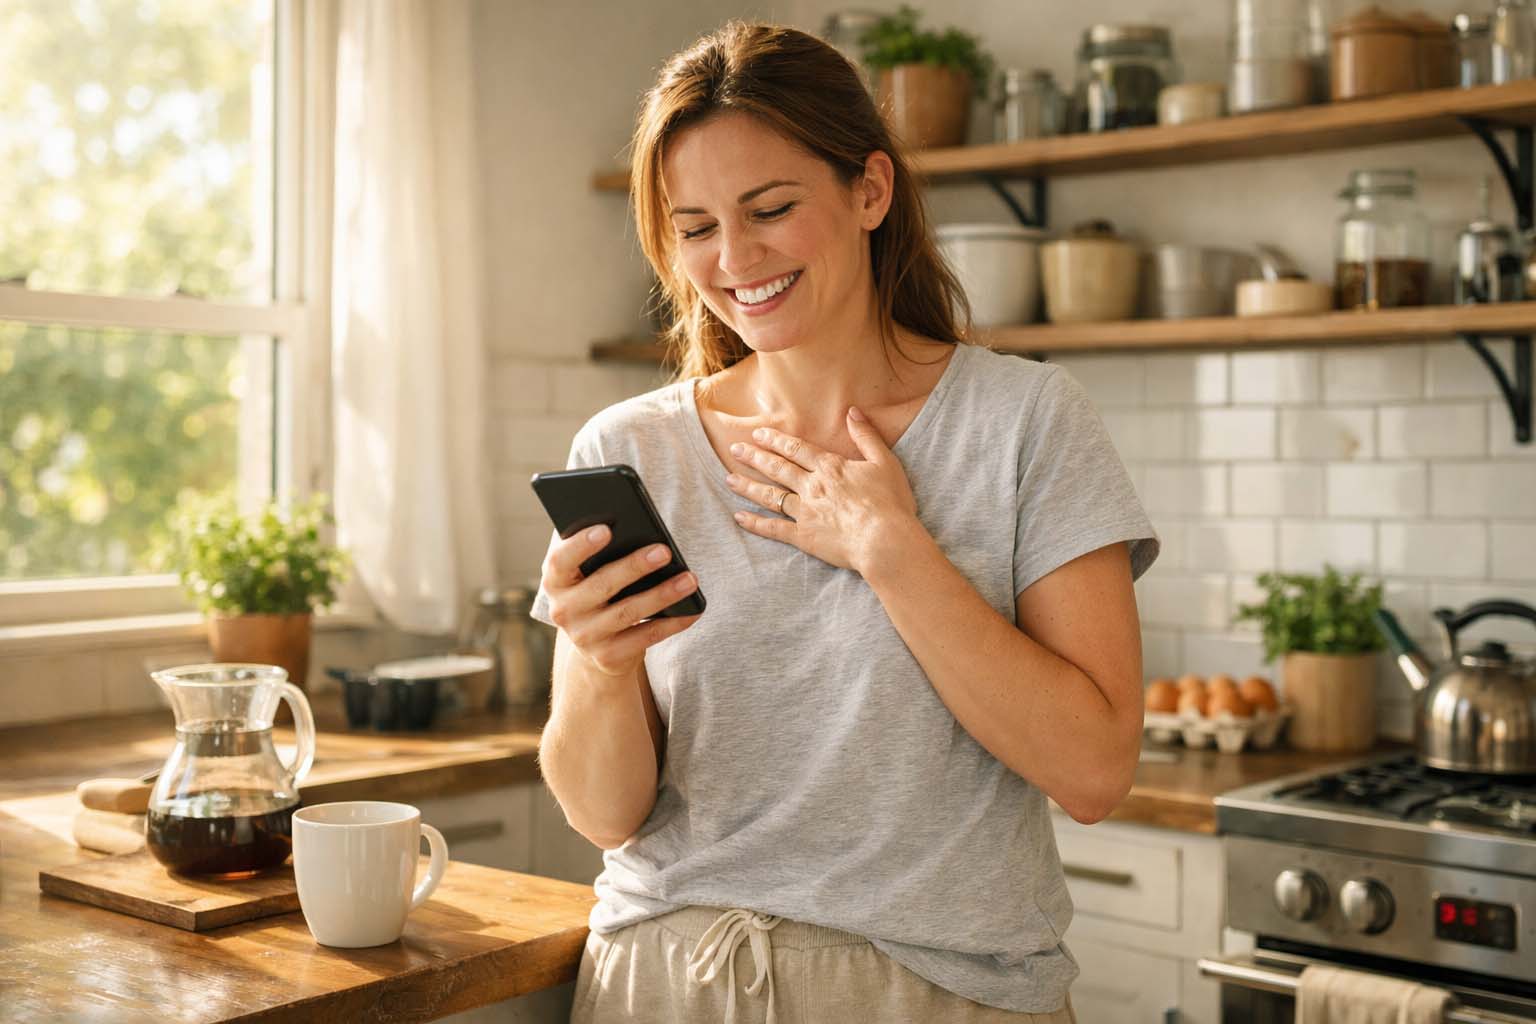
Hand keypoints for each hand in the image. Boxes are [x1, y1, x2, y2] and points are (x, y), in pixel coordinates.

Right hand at [539, 525, 701, 676]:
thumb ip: (598, 552)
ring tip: (689, 579)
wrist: (594, 644)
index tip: (606, 529)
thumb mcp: (587, 572)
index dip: (581, 545)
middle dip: (634, 567)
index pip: (560, 561)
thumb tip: (634, 527)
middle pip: (601, 585)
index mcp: (555, 582)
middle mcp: (564, 611)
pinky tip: (692, 610)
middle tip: (664, 551)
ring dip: (662, 594)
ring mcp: (585, 637)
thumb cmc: (596, 590)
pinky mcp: (608, 657)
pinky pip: (645, 637)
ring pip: (628, 613)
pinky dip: (672, 623)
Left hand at [725, 406, 918, 573]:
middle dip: (755, 457)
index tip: (758, 434)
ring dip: (749, 486)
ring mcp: (805, 512)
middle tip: (735, 449)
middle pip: (778, 468)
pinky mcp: (804, 537)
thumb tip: (852, 411)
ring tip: (729, 479)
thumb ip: (866, 436)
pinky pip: (774, 529)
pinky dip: (755, 523)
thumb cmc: (890, 502)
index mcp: (830, 467)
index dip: (776, 440)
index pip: (797, 449)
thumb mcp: (884, 462)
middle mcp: (812, 486)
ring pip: (770, 495)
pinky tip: (739, 517)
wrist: (884, 540)